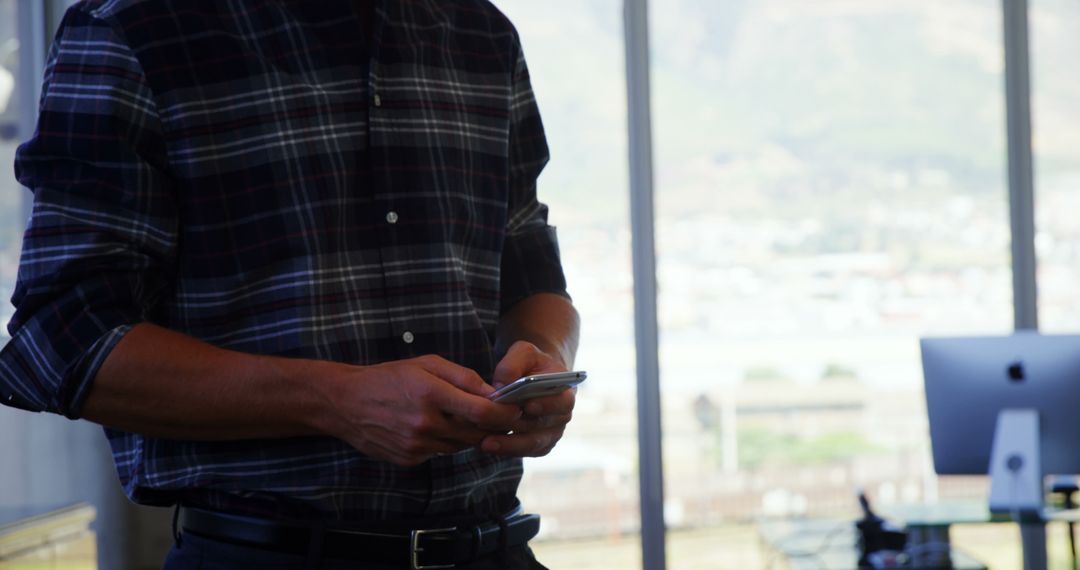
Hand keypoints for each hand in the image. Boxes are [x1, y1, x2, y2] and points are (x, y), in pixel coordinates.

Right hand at [318, 355, 521, 466]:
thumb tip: (495, 393)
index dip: (506, 413)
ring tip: (459, 417)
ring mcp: (416, 445)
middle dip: (491, 425)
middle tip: (496, 415)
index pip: (483, 411)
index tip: (516, 409)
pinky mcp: (409, 459)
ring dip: (467, 434)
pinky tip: (432, 427)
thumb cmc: (388, 377)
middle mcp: (425, 424)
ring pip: (460, 446)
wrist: (345, 403)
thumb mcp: (426, 364)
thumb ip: (463, 378)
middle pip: (476, 434)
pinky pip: (440, 453)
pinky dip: (444, 442)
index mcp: (431, 394)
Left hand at [480, 341, 575, 456]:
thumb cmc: (531, 364)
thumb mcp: (524, 353)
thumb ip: (513, 364)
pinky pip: (523, 452)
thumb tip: (501, 385)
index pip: (562, 403)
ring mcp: (551, 434)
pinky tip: (487, 445)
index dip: (547, 405)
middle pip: (542, 426)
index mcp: (565, 393)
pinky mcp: (537, 446)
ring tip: (486, 442)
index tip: (528, 406)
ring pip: (531, 444)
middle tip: (492, 423)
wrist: (534, 379)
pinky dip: (506, 450)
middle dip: (516, 425)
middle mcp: (561, 417)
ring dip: (509, 444)